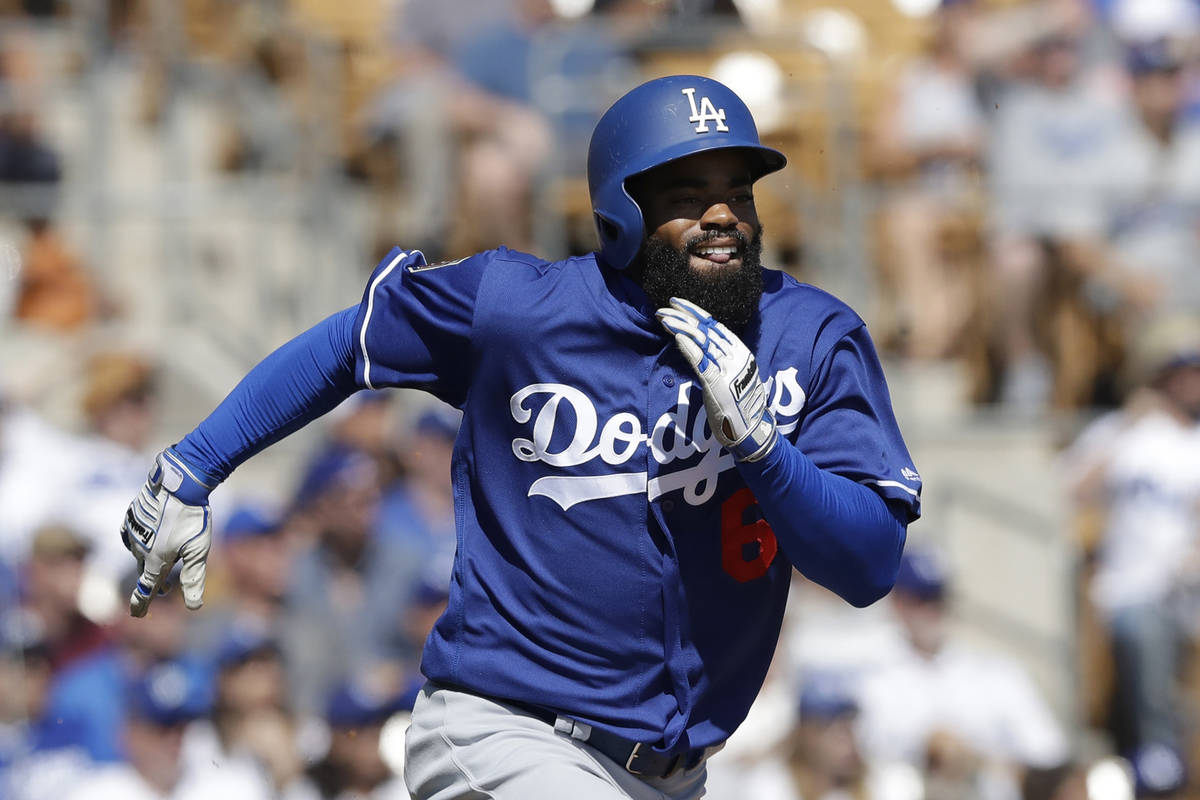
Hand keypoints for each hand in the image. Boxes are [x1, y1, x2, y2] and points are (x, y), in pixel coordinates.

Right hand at [120, 448, 212, 616]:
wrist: (178, 484)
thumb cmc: (192, 518)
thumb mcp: (198, 551)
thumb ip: (194, 578)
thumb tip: (194, 606)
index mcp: (155, 561)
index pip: (146, 589)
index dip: (141, 604)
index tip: (138, 614)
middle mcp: (139, 549)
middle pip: (145, 572)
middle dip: (154, 581)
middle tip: (165, 589)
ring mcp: (133, 532)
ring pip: (140, 552)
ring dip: (151, 558)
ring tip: (166, 557)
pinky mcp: (131, 517)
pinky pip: (134, 535)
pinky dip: (144, 541)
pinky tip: (153, 537)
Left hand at [656, 297, 776, 461]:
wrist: (751, 430)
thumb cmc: (741, 406)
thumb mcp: (735, 377)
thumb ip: (721, 361)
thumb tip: (702, 348)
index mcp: (740, 352)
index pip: (716, 326)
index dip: (696, 313)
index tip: (678, 304)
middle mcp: (736, 356)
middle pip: (707, 330)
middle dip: (684, 316)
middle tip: (665, 307)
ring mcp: (727, 369)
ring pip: (702, 341)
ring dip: (681, 327)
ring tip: (664, 317)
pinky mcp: (718, 383)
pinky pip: (701, 362)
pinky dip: (689, 348)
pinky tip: (677, 337)